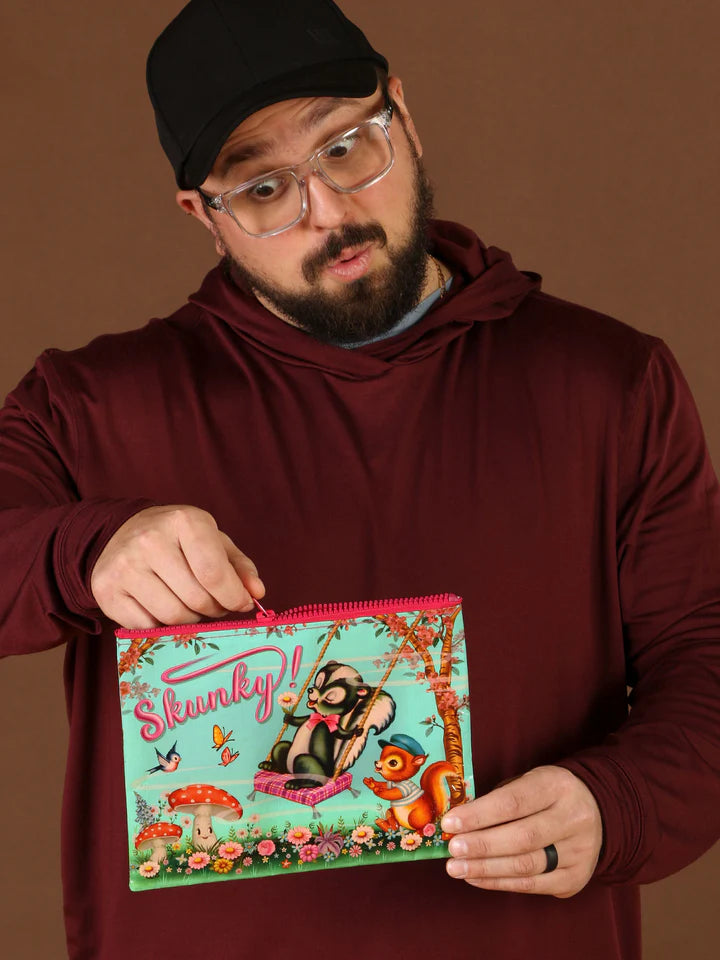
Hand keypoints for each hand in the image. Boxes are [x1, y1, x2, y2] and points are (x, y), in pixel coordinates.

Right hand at [91, 505, 264, 628]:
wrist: (120, 534)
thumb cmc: (178, 540)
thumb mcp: (213, 542)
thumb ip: (240, 567)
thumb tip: (257, 593)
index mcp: (184, 520)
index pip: (214, 572)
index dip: (233, 597)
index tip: (241, 604)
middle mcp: (149, 540)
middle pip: (196, 599)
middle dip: (214, 609)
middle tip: (215, 605)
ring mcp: (124, 566)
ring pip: (173, 617)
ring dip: (190, 620)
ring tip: (190, 605)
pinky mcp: (106, 591)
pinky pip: (146, 628)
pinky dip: (161, 626)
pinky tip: (162, 607)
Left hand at [441, 765, 601, 897]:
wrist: (596, 812)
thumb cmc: (546, 794)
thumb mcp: (528, 782)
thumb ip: (498, 799)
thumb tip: (459, 822)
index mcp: (556, 786)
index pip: (513, 802)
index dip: (479, 815)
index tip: (450, 823)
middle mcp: (573, 818)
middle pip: (521, 838)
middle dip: (481, 846)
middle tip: (452, 850)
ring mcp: (578, 852)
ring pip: (526, 866)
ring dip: (486, 869)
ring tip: (456, 868)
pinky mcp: (575, 878)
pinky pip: (532, 885)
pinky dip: (500, 883)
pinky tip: (476, 877)